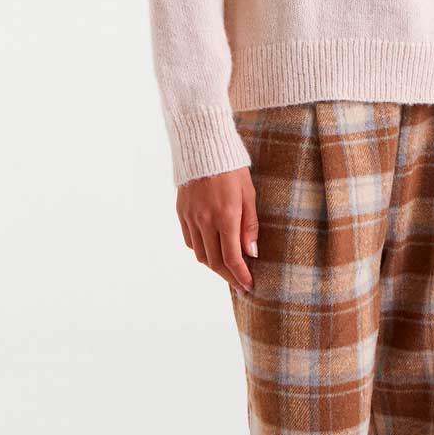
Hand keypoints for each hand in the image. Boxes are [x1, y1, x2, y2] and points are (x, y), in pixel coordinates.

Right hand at [176, 167, 258, 294]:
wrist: (203, 148)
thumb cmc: (232, 169)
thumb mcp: (249, 193)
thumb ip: (250, 224)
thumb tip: (252, 253)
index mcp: (225, 216)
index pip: (232, 257)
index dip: (241, 276)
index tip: (249, 286)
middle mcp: (205, 221)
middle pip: (215, 262)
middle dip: (229, 277)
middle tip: (240, 284)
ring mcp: (190, 218)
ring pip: (201, 255)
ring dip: (215, 267)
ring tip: (228, 270)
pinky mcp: (181, 213)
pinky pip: (190, 241)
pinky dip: (201, 251)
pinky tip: (212, 251)